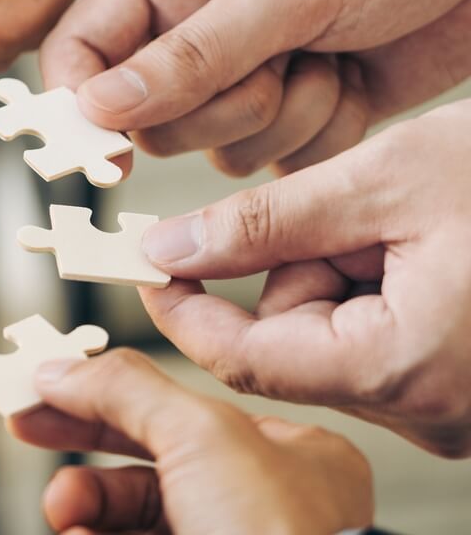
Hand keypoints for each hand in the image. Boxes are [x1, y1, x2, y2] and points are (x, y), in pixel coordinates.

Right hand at [10, 350, 372, 533]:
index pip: (177, 406)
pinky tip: (76, 533)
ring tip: (61, 509)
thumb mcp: (202, 434)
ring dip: (83, 504)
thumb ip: (129, 389)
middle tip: (27, 428)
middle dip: (82, 451)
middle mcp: (260, 504)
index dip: (106, 392)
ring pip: (131, 516)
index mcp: (287, 454)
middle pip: (145, 461)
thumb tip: (63, 371)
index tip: (48, 387)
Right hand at [40, 0, 470, 175]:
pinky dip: (323, 133)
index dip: (81, 104)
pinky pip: (278, 163)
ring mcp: (244, 76)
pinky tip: (349, 78)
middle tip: (275, 58)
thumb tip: (99, 103)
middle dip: (222, 105)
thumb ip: (191, 54)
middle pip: (149, 118)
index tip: (109, 147)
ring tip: (327, 53)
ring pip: (218, 149)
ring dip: (285, 116)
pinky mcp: (292, 113)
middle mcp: (194, 30)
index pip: (80, 49)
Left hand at [138, 99, 470, 456]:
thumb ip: (267, 222)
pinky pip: (383, 337)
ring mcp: (457, 405)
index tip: (150, 264)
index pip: (245, 360)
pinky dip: (381, 282)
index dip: (185, 309)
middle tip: (362, 207)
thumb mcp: (388, 179)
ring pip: (335, 333)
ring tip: (417, 221)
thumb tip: (172, 250)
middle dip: (299, 263)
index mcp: (406, 368)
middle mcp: (435, 411)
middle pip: (293, 338)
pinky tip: (433, 243)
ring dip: (346, 266)